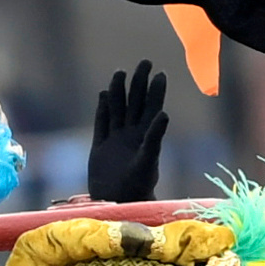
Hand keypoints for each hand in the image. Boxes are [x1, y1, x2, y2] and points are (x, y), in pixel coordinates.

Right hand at [88, 61, 168, 202]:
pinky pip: (101, 124)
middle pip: (135, 103)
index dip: (156, 91)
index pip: (152, 108)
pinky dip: (102, 109)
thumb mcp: (148, 160)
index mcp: (146, 137)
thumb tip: (163, 114)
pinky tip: (103, 94)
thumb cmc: (138, 186)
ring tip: (120, 72)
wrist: (118, 203)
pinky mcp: (100, 148)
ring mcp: (116, 140)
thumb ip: (154, 137)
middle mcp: (132, 135)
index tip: (160, 73)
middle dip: (139, 83)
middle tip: (145, 62)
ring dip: (118, 92)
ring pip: (117, 110)